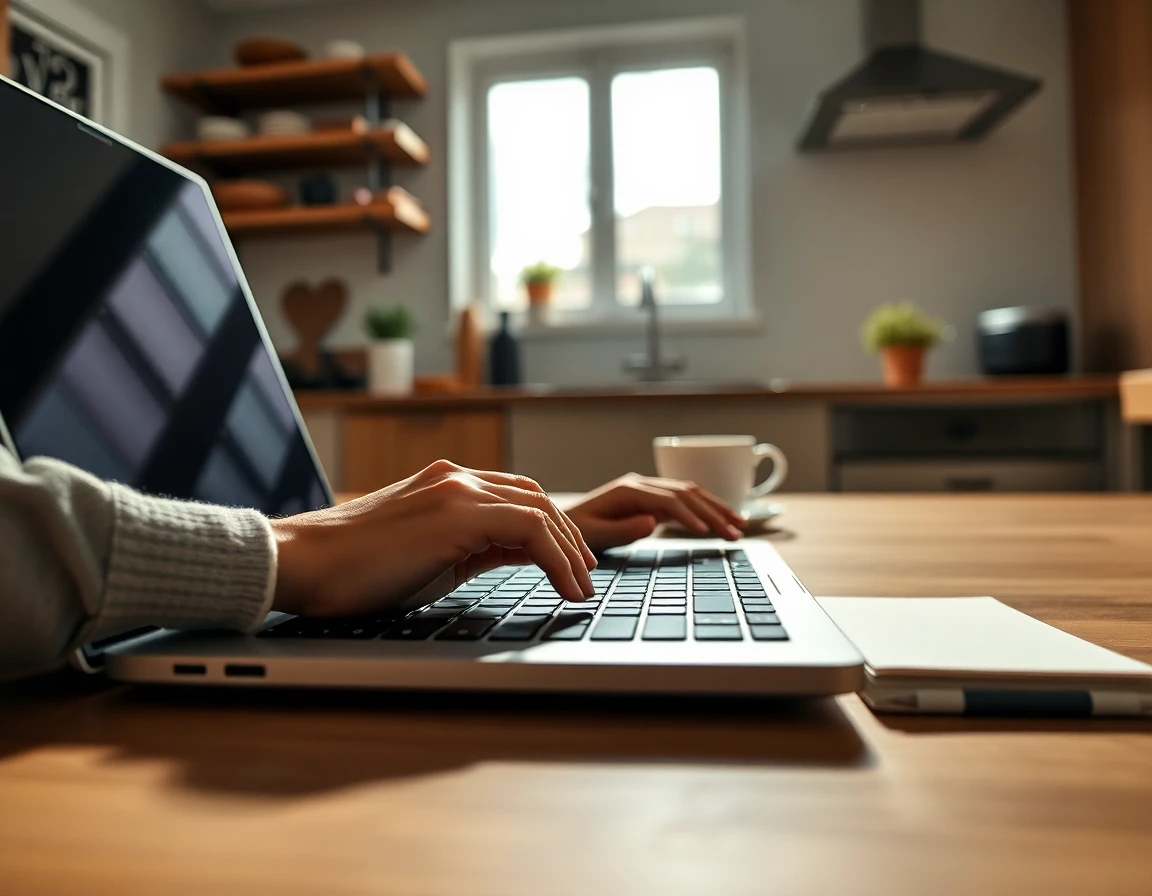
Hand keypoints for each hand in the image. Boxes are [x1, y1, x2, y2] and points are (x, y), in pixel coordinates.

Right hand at [270, 460, 595, 617]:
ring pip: (541, 510)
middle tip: (584, 574)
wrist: (301, 563)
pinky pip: (530, 529)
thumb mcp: (424, 556)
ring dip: (570, 550)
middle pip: (536, 498)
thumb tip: (504, 558)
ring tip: (581, 586)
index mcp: (446, 485)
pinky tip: (567, 587)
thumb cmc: (351, 570)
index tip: (568, 563)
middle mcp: (456, 478)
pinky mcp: (456, 514)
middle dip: (569, 537)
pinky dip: (557, 558)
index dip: (551, 530)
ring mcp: (456, 491)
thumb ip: (468, 548)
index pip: (517, 497)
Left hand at [564, 474, 745, 551]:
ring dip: (716, 509)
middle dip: (713, 512)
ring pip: (690, 495)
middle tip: (736, 532)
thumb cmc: (576, 530)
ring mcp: (649, 491)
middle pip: (686, 493)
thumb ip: (623, 530)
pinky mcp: (652, 501)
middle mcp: (641, 484)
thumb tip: (654, 522)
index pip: (667, 500)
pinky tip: (721, 523)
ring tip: (740, 527)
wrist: (562, 524)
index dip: (689, 515)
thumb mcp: (594, 534)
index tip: (706, 532)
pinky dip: (705, 512)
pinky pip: (684, 503)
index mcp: (628, 489)